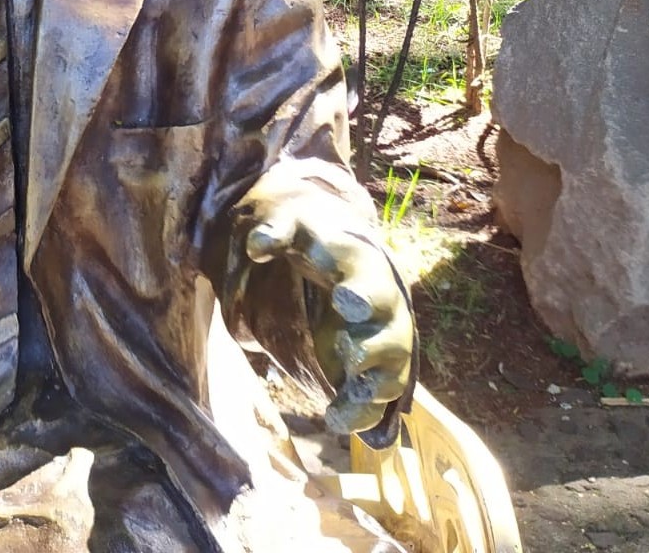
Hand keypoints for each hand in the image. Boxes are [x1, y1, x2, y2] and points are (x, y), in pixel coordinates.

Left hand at [243, 184, 412, 435]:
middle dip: (376, 346)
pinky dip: (361, 414)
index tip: (345, 300)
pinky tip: (336, 422)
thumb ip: (276, 231)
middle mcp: (384, 311)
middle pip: (392, 334)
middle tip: (352, 355)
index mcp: (366, 271)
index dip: (363, 293)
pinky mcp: (372, 370)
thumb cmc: (314, 243)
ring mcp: (383, 344)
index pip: (371, 282)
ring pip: (389, 375)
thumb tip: (255, 245)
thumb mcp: (293, 226)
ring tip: (338, 413)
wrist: (339, 260)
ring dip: (367, 392)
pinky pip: (375, 400)